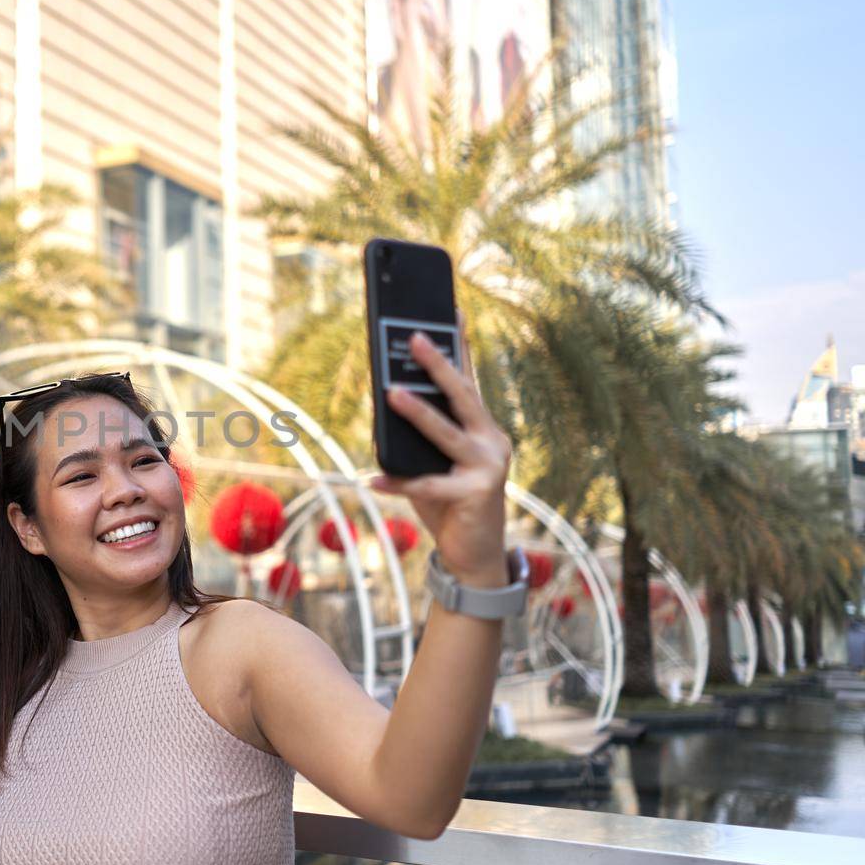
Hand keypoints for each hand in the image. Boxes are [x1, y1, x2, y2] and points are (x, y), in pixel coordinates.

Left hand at [371, 317, 511, 588]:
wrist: (476, 554)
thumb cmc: (450, 502)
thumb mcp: (435, 462)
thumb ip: (419, 437)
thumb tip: (384, 401)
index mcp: (482, 427)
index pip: (469, 379)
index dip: (460, 345)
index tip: (452, 310)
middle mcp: (491, 440)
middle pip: (462, 395)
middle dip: (437, 365)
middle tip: (414, 338)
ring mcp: (488, 467)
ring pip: (448, 433)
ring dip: (418, 413)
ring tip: (390, 393)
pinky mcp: (476, 495)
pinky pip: (429, 485)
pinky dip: (399, 482)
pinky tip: (372, 479)